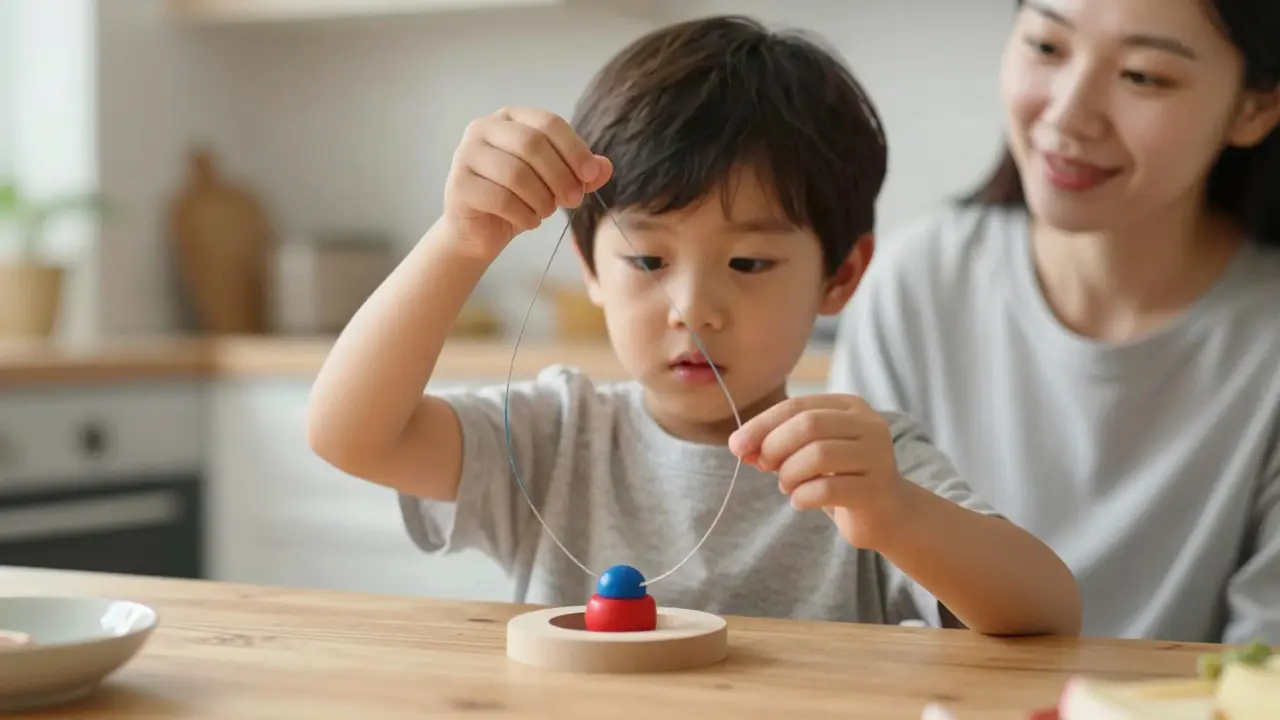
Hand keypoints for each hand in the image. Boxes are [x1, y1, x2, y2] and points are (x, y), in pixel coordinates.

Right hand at [441, 106, 612, 258]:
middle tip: (574, 201)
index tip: (590, 175)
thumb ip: (579, 173)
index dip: (574, 149)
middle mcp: (483, 128)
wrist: (479, 231)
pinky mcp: (458, 185)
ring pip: (516, 174)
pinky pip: (500, 199)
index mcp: (510, 118)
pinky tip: (529, 222)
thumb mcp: (554, 184)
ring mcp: (466, 155)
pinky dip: (523, 215)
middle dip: (560, 176)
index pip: (548, 123)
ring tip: (545, 212)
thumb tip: (605, 168)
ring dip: (541, 199)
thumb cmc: (518, 200)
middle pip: (532, 144)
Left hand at [728, 394, 908, 549]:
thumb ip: (777, 444)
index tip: (737, 446)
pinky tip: (799, 501)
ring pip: (818, 455)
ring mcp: (877, 457)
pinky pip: (827, 489)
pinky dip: (802, 496)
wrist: (886, 514)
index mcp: (850, 407)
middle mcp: (870, 425)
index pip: (797, 406)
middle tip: (765, 467)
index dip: (761, 425)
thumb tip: (739, 445)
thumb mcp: (807, 453)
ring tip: (787, 486)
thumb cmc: (840, 478)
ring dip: (789, 474)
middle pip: (809, 425)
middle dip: (775, 446)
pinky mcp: (876, 490)